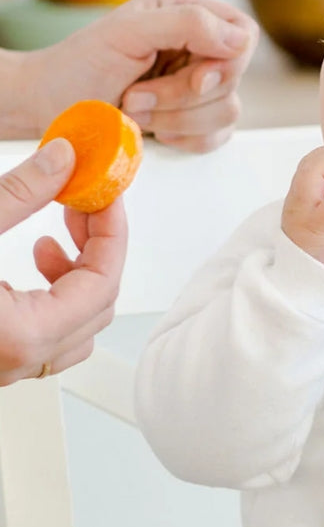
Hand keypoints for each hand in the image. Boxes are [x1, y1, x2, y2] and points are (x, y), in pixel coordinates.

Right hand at [0, 140, 127, 385]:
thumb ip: (19, 193)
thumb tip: (63, 160)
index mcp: (23, 336)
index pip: (104, 280)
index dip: (110, 231)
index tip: (106, 194)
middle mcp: (20, 361)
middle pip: (97, 303)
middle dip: (96, 247)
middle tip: (82, 205)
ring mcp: (6, 366)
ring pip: (76, 326)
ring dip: (76, 275)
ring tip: (52, 237)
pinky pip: (47, 336)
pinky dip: (52, 297)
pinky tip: (29, 265)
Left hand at [23, 0, 257, 152]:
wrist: (51, 106)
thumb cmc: (78, 65)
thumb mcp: (127, 33)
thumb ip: (186, 25)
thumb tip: (239, 39)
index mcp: (185, 12)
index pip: (244, 33)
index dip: (229, 61)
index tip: (195, 78)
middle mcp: (198, 48)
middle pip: (234, 78)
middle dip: (183, 95)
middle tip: (137, 95)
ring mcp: (199, 87)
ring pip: (228, 111)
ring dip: (177, 119)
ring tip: (134, 111)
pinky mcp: (196, 121)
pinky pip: (218, 137)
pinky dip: (185, 138)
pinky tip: (155, 130)